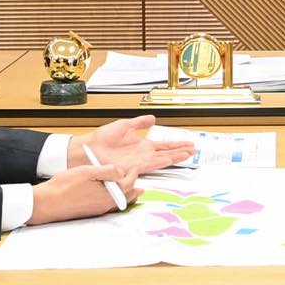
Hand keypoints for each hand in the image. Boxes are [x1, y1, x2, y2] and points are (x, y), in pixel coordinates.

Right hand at [27, 162, 142, 224]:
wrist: (47, 203)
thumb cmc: (64, 186)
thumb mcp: (88, 172)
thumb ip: (107, 171)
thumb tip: (121, 171)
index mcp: (108, 194)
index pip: (127, 183)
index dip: (133, 174)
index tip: (135, 168)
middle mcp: (106, 205)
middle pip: (126, 196)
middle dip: (134, 187)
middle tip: (139, 182)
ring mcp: (98, 210)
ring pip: (119, 203)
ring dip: (128, 196)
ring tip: (134, 192)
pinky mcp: (91, 212)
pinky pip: (110, 206)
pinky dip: (117, 201)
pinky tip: (113, 198)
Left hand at [67, 114, 195, 172]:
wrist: (90, 149)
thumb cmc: (102, 139)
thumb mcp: (124, 125)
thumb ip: (140, 123)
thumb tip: (152, 118)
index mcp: (142, 145)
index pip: (164, 145)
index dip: (177, 144)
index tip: (188, 143)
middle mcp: (143, 154)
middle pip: (167, 153)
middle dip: (181, 152)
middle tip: (194, 151)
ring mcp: (140, 161)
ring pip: (163, 159)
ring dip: (176, 157)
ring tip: (189, 155)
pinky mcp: (134, 167)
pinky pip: (151, 164)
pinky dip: (162, 161)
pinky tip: (171, 159)